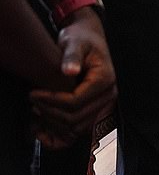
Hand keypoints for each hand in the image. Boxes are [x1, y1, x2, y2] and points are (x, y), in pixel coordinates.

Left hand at [29, 9, 116, 148]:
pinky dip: (62, 135)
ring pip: (78, 128)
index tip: (34, 94)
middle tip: (33, 101)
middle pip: (76, 118)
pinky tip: (45, 129)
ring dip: (55, 124)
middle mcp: (108, 96)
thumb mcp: (75, 42)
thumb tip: (70, 70)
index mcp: (105, 80)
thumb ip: (72, 56)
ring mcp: (104, 106)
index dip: (52, 101)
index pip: (76, 102)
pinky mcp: (96, 111)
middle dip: (50, 113)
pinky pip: (80, 132)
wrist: (89, 39)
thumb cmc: (81, 39)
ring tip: (37, 109)